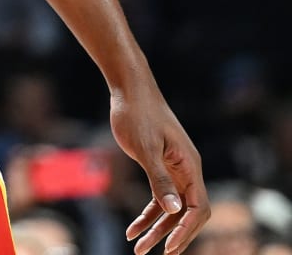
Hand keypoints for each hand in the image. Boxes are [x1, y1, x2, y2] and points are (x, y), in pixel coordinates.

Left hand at [113, 87, 208, 253]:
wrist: (129, 88)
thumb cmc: (136, 113)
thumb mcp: (145, 148)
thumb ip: (159, 179)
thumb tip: (174, 210)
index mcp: (190, 166)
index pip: (198, 208)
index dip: (185, 230)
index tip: (167, 247)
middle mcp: (187, 170)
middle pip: (186, 213)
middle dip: (168, 235)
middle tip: (146, 252)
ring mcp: (174, 169)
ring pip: (171, 208)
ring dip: (155, 228)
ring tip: (136, 246)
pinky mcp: (160, 166)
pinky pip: (158, 196)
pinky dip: (147, 213)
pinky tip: (132, 227)